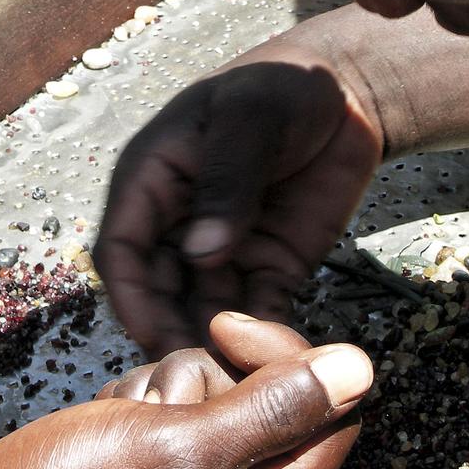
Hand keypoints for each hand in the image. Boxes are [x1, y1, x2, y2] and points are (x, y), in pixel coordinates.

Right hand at [0, 326, 371, 468]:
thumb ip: (275, 408)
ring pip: (206, 392)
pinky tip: (99, 431)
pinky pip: (164, 408)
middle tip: (152, 413)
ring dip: (158, 390)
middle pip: (261, 396)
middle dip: (202, 379)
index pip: (324, 412)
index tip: (224, 326)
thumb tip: (360, 368)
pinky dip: (132, 404)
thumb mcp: (178, 447)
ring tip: (116, 428)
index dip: (282, 356)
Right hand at [94, 45, 381, 355]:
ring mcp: (223, 246)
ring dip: (214, 343)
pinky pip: (257, 310)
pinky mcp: (268, 264)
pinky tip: (275, 366)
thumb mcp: (249, 119)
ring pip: (204, 309)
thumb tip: (202, 252)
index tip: (150, 336)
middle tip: (196, 377)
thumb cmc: (281, 86)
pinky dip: (261, 340)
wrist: (347, 90)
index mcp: (152, 179)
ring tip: (235, 381)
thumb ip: (227, 180)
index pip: (121, 247)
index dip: (129, 295)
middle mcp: (178, 221)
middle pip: (158, 290)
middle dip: (171, 332)